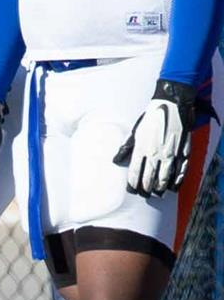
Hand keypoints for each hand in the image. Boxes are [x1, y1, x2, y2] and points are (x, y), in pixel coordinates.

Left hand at [114, 79, 204, 196]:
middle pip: (150, 177)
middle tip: (144, 194)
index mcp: (141, 148)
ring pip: (165, 177)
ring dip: (160, 187)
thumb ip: (126, 148)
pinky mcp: (183, 151)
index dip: (133, 183)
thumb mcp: (135, 132)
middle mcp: (155, 153)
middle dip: (146, 188)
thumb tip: (115, 161)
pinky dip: (177, 180)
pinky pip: (180, 170)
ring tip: (157, 193)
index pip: (135, 172)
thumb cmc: (151, 118)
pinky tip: (173, 186)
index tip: (132, 190)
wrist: (171, 105)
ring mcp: (170, 153)